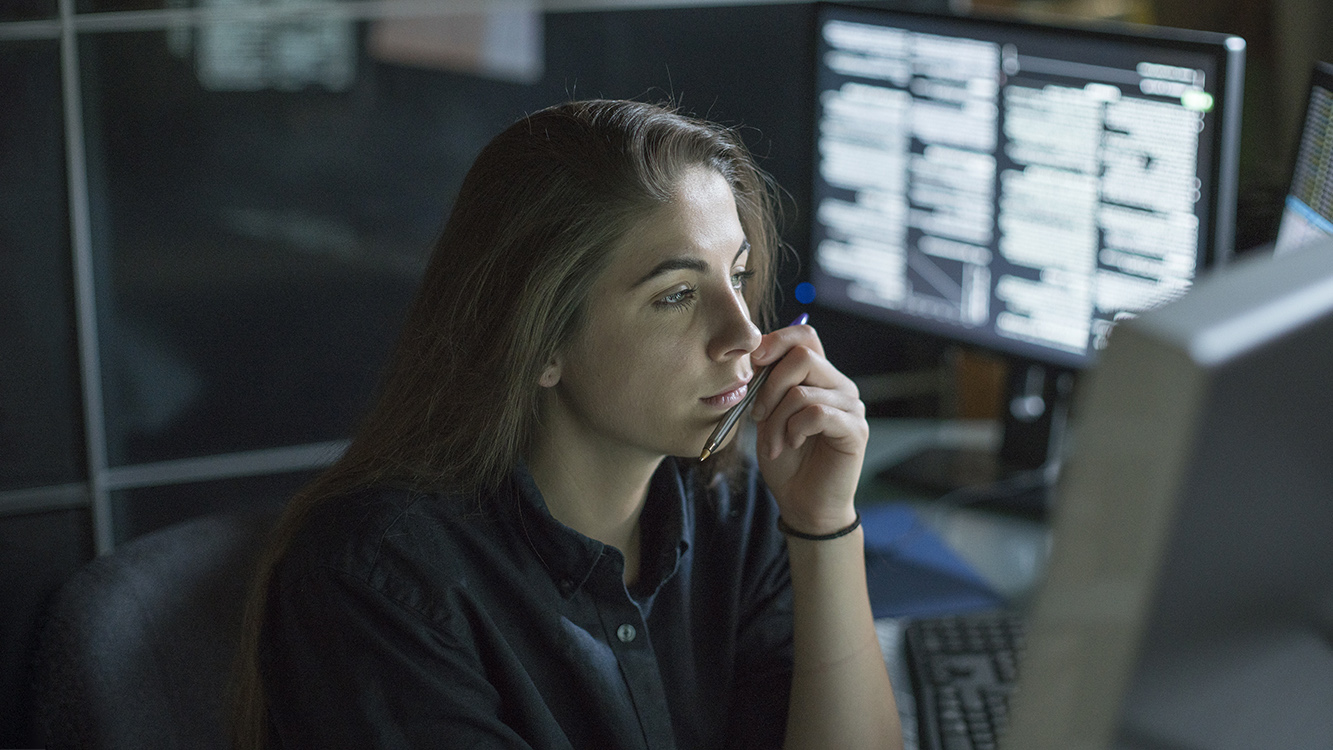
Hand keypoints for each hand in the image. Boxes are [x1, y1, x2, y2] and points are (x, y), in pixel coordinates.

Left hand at [748, 323, 866, 534]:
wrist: (802, 502)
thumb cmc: (785, 458)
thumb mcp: (767, 415)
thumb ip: (766, 383)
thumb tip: (754, 351)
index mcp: (819, 376)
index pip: (805, 335)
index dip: (776, 341)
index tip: (752, 363)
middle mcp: (839, 384)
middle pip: (802, 355)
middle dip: (768, 386)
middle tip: (757, 416)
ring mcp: (851, 406)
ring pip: (803, 390)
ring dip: (777, 419)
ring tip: (774, 443)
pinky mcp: (855, 429)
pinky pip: (817, 413)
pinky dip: (795, 429)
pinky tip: (792, 445)